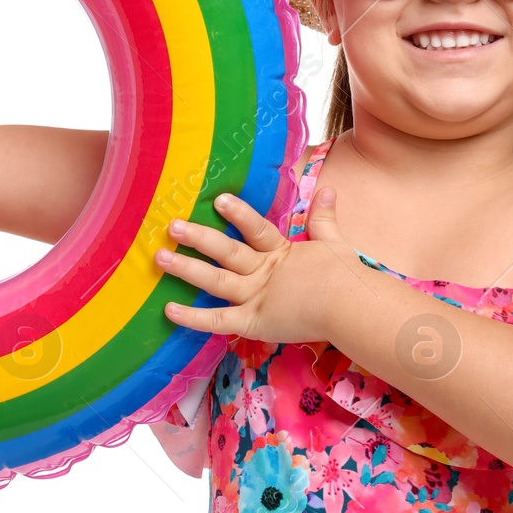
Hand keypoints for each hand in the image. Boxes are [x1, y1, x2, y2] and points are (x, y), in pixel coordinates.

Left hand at [154, 185, 356, 345]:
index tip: (219, 199)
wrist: (352, 308)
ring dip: (186, 268)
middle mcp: (264, 273)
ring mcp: (257, 298)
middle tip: (172, 226)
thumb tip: (329, 189)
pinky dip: (192, 317)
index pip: (256, 229)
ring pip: (215, 281)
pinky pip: (217, 321)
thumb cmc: (346, 278)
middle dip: (198, 238)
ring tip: (160, 257)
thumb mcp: (334, 243)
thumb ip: (324, 218)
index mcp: (282, 253)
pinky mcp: (253, 323)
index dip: (238, 214)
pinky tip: (168, 309)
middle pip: (227, 252)